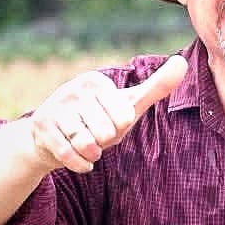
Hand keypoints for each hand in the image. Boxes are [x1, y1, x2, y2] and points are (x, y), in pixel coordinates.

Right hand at [28, 54, 187, 173]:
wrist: (51, 138)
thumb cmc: (98, 119)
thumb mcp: (129, 103)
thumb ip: (157, 86)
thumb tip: (182, 62)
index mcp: (96, 81)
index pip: (124, 118)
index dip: (120, 128)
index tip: (109, 121)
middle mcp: (73, 89)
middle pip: (106, 132)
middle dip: (105, 141)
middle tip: (94, 133)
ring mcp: (55, 107)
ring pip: (87, 144)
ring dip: (91, 152)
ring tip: (85, 143)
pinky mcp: (41, 127)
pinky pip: (70, 155)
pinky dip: (79, 163)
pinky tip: (77, 156)